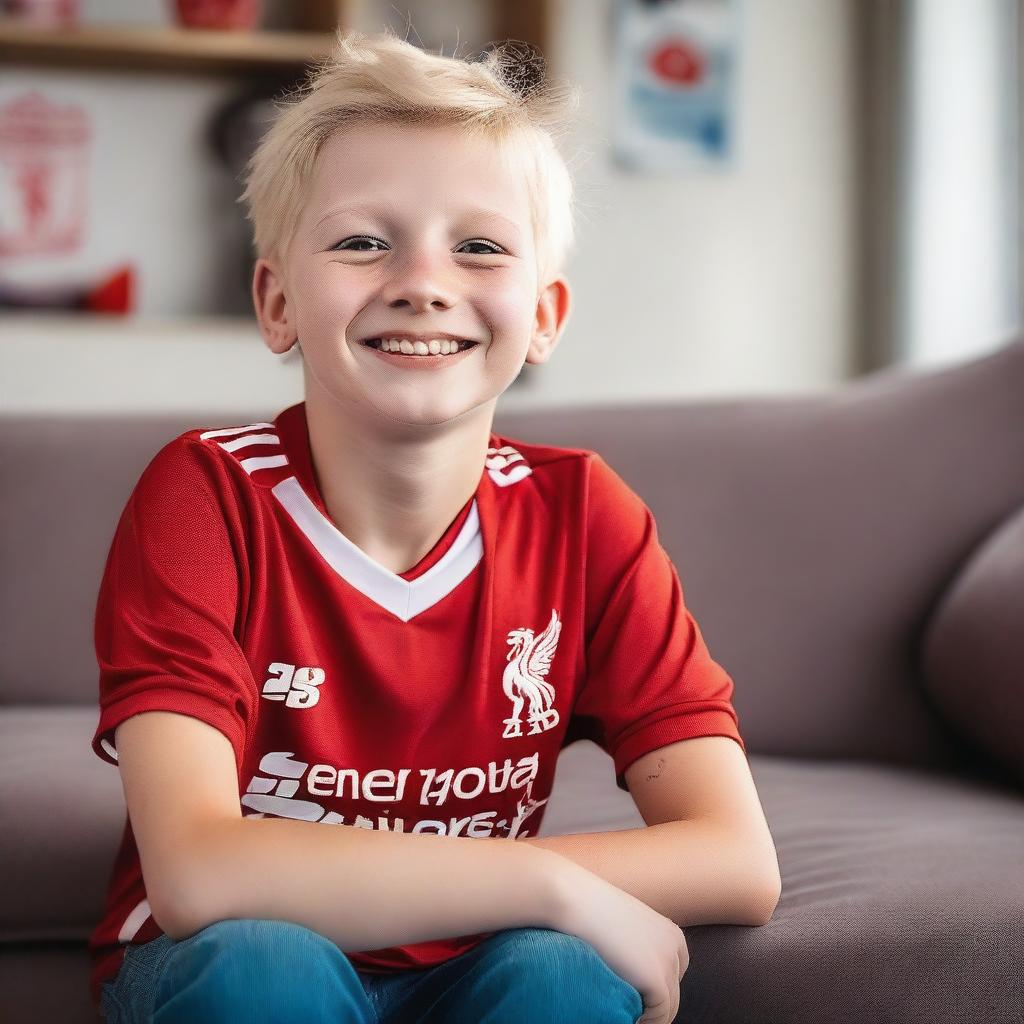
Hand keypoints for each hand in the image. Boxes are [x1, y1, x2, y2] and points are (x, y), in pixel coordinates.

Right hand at [546, 857, 688, 1023]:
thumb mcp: (623, 925)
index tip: (633, 995)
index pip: (674, 975)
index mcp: (671, 933)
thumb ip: (637, 945)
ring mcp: (668, 962)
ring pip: (667, 1009)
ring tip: (621, 1014)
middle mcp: (675, 947)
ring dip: (646, 1016)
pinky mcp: (656, 979)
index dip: (655, 989)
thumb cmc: (588, 908)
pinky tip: (622, 1018)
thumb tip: (632, 970)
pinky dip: (642, 1023)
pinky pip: (658, 1018)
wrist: (573, 898)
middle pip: (672, 993)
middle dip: (650, 1005)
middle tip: (625, 1010)